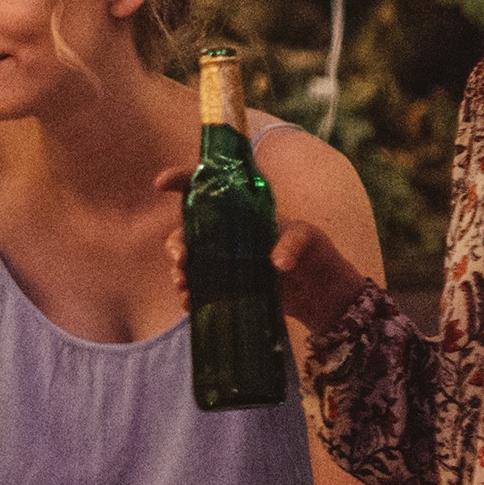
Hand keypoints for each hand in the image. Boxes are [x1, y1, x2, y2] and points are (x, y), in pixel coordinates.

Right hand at [159, 173, 373, 331]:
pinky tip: (189, 302)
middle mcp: (226, 235)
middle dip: (175, 244)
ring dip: (179, 273)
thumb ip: (292, 243)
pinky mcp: (227, 288)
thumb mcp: (308, 237)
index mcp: (241, 213)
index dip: (182, 181)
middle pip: (186, 232)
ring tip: (183, 285)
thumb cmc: (315, 253)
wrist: (322, 292)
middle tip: (181, 260)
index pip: (207, 190)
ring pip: (188, 263)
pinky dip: (189, 296)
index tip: (161, 184)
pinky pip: (199, 289)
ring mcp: (224, 262)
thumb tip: (276, 263)